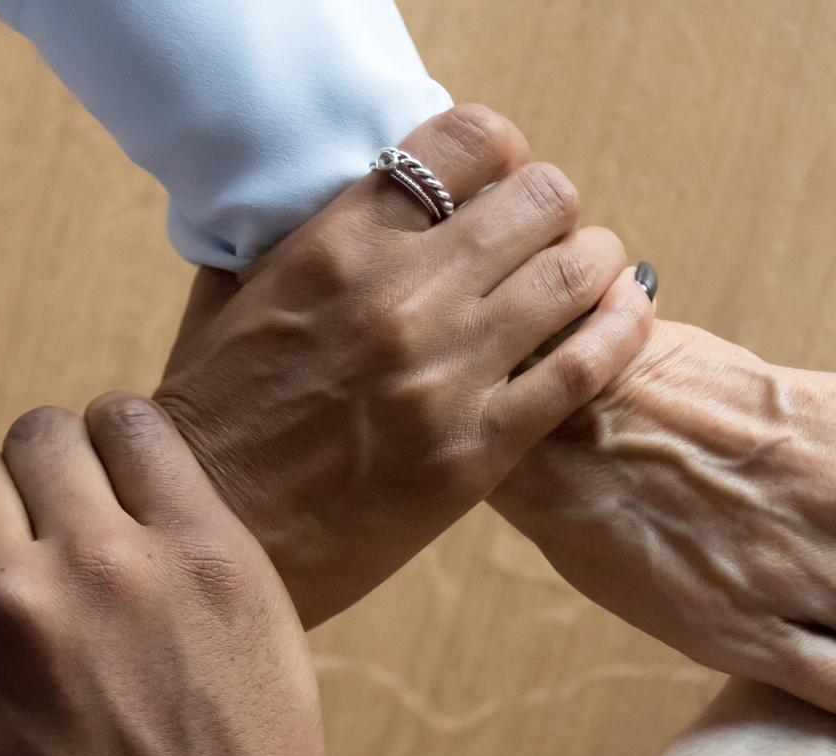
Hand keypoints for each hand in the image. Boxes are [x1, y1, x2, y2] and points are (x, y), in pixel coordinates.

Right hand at [156, 104, 655, 626]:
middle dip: (553, 212)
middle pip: (542, 198)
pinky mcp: (480, 447)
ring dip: (596, 266)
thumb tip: (329, 197)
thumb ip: (290, 238)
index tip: (497, 181)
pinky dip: (620, 330)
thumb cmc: (213, 420)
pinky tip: (623, 320)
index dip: (500, 153)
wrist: (211, 534)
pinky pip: (587, 366)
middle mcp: (403, 294)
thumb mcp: (231, 297)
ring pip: (579, 272)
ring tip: (589, 279)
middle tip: (543, 241)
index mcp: (339, 243)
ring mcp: (447, 371)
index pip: (466, 140)